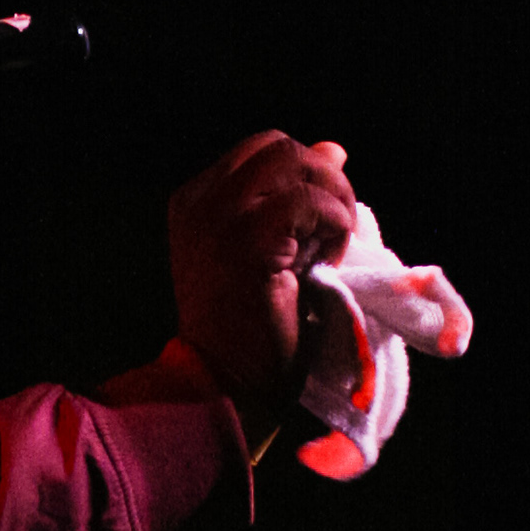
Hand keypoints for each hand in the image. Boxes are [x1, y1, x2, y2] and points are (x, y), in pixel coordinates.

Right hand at [169, 133, 357, 432]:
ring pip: (298, 165)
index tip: (314, 224)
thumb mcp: (268, 249)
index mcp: (194, 201)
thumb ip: (292, 197)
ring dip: (331, 202)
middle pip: (280, 147)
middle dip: (322, 180)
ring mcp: (219, 220)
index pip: (263, 150)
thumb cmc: (248, 327)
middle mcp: (200, 202)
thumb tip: (335, 149)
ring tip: (329, 249)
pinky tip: (325, 263)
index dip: (303, 175)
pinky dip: (333, 226)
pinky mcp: (248, 242)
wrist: (226, 384)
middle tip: (332, 231)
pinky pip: (310, 203)